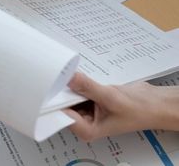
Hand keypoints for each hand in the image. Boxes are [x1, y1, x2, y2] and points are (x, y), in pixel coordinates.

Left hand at [64, 73, 178, 140]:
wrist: (152, 103)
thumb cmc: (137, 110)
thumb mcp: (110, 97)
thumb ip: (88, 87)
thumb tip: (70, 78)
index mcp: (87, 129)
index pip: (62, 116)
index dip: (54, 101)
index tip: (50, 86)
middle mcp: (85, 121)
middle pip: (64, 105)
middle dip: (62, 91)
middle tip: (57, 74)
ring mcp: (87, 110)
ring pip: (70, 95)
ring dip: (70, 85)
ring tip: (68, 72)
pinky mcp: (90, 99)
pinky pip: (78, 89)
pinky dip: (78, 83)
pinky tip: (78, 74)